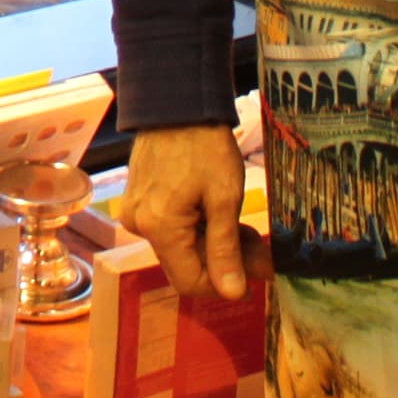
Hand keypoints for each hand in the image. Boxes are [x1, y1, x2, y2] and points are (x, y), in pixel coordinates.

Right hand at [113, 122, 247, 301]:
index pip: (191, 283)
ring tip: (243, 227)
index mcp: (159, 228)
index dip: (225, 282)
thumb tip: (232, 294)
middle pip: (185, 266)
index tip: (257, 267)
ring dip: (213, 245)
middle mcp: (140, 226)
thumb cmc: (205, 146)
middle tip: (260, 247)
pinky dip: (197, 229)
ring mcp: (137, 212)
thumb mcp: (224, 198)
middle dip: (224, 262)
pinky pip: (171, 229)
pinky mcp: (140, 199)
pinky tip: (218, 213)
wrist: (178, 103)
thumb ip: (226, 249)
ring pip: (180, 248)